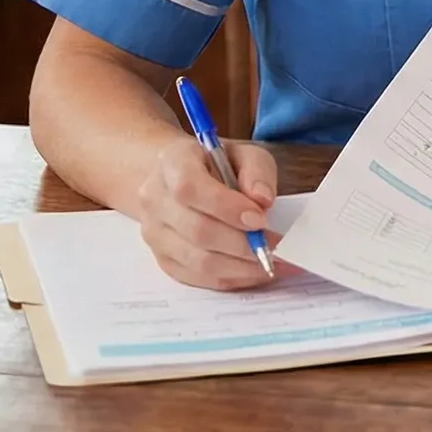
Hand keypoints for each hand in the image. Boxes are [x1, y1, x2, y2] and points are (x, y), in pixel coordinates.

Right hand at [132, 137, 279, 289]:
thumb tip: (262, 200)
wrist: (180, 179)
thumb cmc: (217, 165)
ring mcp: (154, 233)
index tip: (259, 219)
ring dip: (240, 267)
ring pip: (197, 261)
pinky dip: (231, 278)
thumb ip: (256, 170)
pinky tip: (255, 272)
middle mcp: (155, 199)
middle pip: (196, 230)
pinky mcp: (163, 259)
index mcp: (171, 162)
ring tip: (272, 263)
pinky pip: (197, 278)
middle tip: (276, 247)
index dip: (226, 207)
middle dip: (242, 244)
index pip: (190, 188)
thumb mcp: (244, 152)